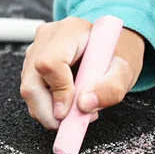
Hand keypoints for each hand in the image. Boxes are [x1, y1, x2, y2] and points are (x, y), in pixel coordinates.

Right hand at [20, 17, 144, 129]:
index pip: (50, 63)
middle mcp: (47, 37)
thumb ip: (110, 88)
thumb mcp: (125, 71)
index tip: (72, 110)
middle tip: (71, 122)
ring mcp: (35, 50)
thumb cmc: (116, 55)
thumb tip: (84, 105)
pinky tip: (67, 104)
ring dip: (49, 111)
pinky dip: (47, 107)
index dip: (58, 91)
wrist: (110, 47)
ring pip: (29, 90)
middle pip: (32, 81)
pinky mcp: (31, 64)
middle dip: (49, 111)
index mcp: (71, 31)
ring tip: (76, 110)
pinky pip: (31, 92)